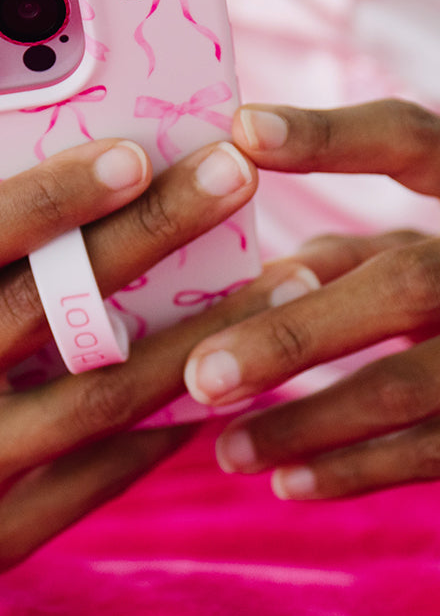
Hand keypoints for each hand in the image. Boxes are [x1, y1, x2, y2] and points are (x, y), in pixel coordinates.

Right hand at [0, 136, 309, 587]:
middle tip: (230, 179)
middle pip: (39, 315)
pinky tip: (225, 368)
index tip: (134, 155)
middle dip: (148, 238)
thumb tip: (62, 166)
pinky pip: (103, 471)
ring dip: (196, 337)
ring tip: (274, 282)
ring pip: (95, 402)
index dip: (45, 200)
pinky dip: (169, 417)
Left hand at [183, 99, 439, 499]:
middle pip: (402, 283)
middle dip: (294, 334)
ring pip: (413, 384)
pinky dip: (356, 471)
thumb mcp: (415, 251)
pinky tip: (286, 483)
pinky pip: (436, 452)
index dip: (329, 136)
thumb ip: (344, 257)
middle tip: (199, 374)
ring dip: (310, 421)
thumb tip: (249, 285)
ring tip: (226, 448)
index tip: (241, 131)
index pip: (408, 140)